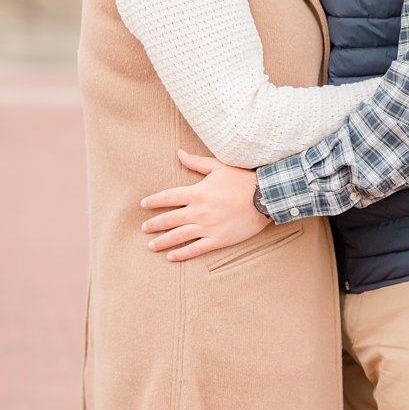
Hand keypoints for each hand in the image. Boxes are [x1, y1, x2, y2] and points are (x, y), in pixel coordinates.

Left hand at [140, 150, 266, 261]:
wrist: (265, 197)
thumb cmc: (242, 180)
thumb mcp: (218, 167)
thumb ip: (196, 162)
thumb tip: (179, 153)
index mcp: (197, 193)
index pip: (168, 197)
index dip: (153, 201)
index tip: (143, 205)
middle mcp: (198, 211)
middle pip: (169, 219)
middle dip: (154, 224)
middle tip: (144, 228)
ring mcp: (207, 226)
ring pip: (179, 235)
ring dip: (162, 241)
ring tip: (151, 245)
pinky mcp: (218, 239)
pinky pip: (196, 248)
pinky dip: (182, 253)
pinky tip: (171, 257)